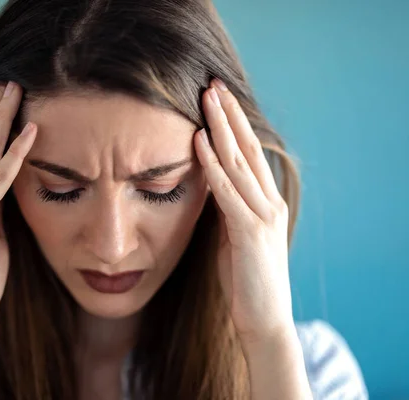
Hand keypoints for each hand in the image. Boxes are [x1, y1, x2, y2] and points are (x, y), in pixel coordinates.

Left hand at [194, 78, 293, 343]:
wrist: (263, 320)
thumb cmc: (245, 279)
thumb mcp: (233, 235)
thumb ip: (226, 207)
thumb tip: (208, 182)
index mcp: (265, 202)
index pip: (249, 154)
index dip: (234, 123)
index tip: (218, 98)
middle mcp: (269, 202)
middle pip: (247, 148)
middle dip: (230, 114)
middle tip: (213, 83)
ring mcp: (263, 216)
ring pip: (239, 162)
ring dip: (221, 128)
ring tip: (206, 98)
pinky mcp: (251, 232)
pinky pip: (228, 191)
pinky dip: (213, 165)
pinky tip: (199, 142)